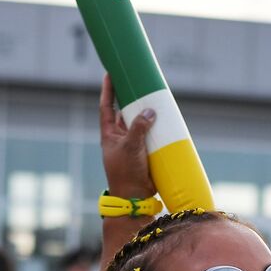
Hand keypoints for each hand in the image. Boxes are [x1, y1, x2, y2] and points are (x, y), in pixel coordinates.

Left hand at [99, 74, 154, 199]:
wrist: (135, 197)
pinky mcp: (145, 151)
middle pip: (125, 111)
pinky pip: (150, 134)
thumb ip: (139, 127)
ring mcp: (132, 144)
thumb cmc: (125, 172)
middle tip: (139, 81)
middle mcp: (120, 137)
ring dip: (146, 112)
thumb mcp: (131, 147)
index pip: (107, 106)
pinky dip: (156, 126)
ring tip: (154, 96)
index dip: (108, 90)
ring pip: (139, 122)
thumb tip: (150, 111)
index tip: (110, 73)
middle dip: (131, 97)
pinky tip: (164, 118)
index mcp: (109, 134)